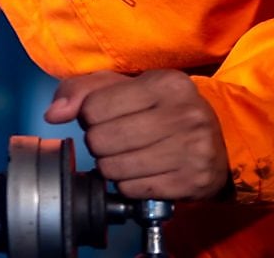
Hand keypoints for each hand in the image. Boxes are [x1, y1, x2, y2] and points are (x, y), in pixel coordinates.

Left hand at [44, 69, 229, 200]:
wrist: (220, 142)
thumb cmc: (162, 110)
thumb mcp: (125, 87)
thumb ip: (81, 90)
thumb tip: (53, 113)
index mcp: (166, 83)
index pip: (94, 107)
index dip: (90, 116)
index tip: (107, 116)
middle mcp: (185, 114)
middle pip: (100, 140)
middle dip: (98, 143)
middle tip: (116, 139)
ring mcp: (192, 150)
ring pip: (113, 169)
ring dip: (110, 166)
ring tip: (128, 155)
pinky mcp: (191, 181)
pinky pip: (131, 189)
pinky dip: (128, 184)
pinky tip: (142, 171)